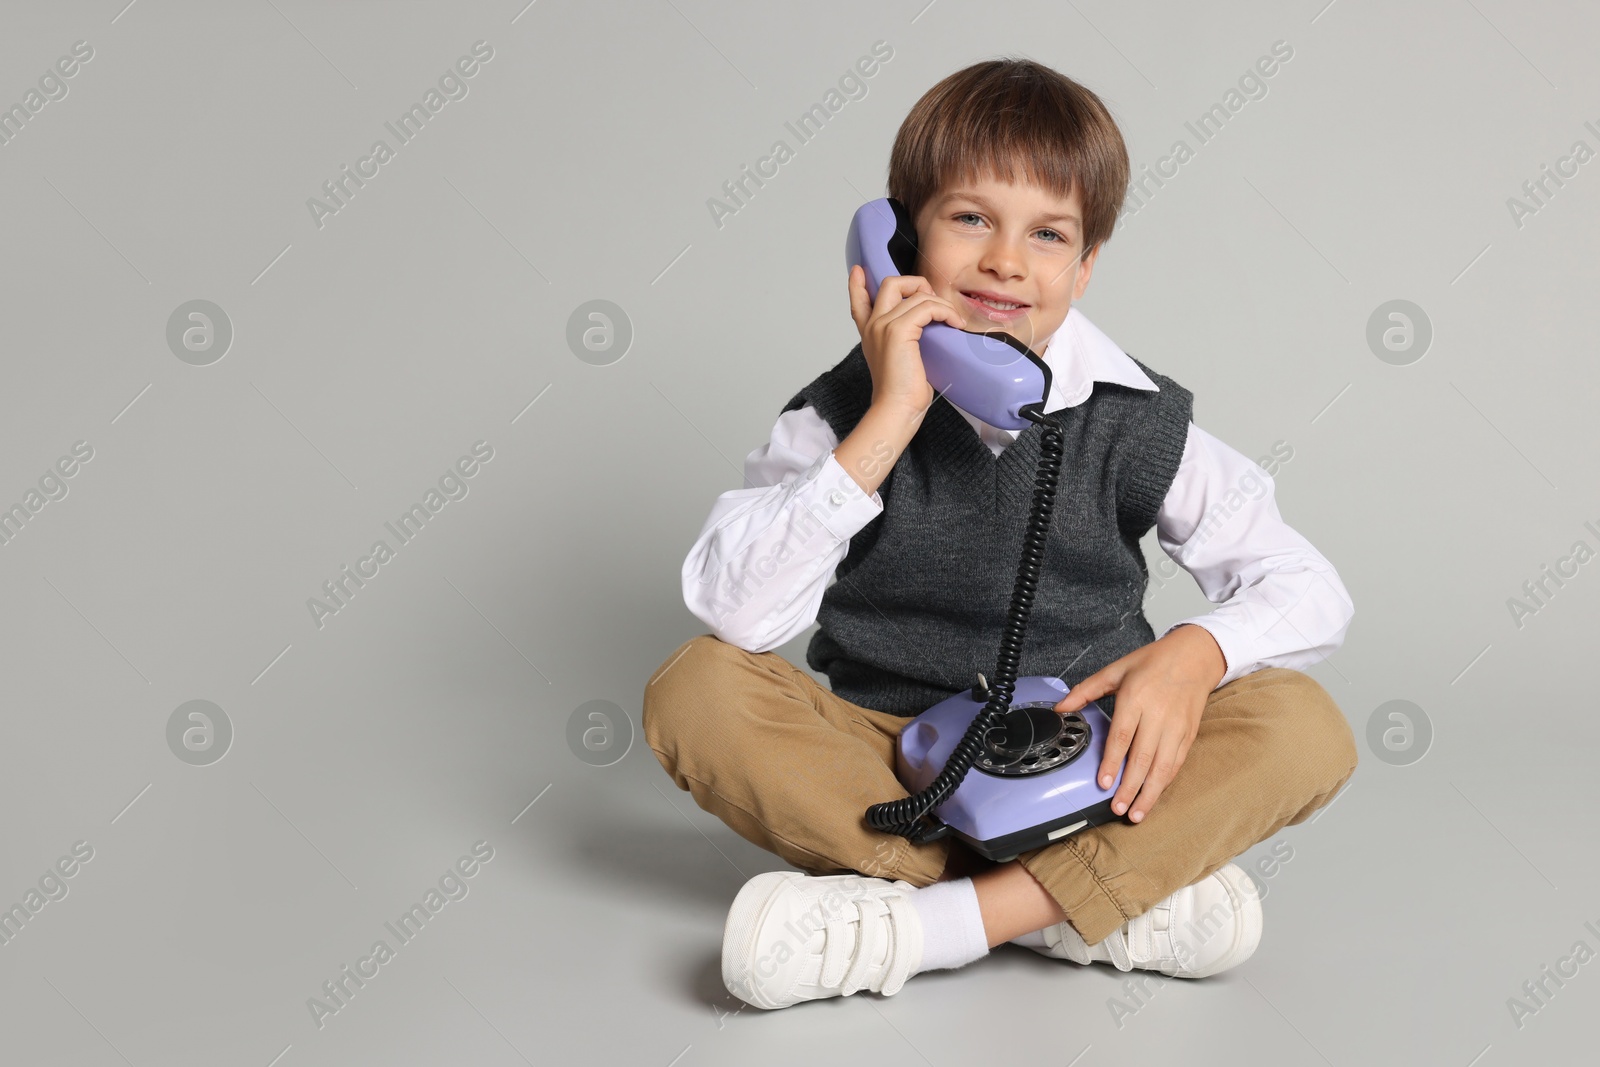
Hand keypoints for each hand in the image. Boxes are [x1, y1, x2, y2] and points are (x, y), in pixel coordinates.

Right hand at [847, 264, 967, 417]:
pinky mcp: (898, 331)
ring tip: (953, 320)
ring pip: (915, 293)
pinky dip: (945, 311)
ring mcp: (883, 325)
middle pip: (890, 283)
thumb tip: (928, 327)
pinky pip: (927, 306)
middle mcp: (873, 325)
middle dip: (917, 283)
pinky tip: (954, 324)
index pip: (859, 300)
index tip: (860, 270)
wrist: (896, 409)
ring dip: (941, 303)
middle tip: (935, 301)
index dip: (858, 283)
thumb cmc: (902, 392)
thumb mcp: (901, 361)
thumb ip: (905, 340)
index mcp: (870, 333)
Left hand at [1052, 625, 1226, 823]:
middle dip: (1130, 787)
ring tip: (1136, 812)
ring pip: (1162, 766)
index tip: (1103, 783)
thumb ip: (1085, 690)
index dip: (1111, 763)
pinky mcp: (1189, 734)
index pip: (1122, 737)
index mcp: (1136, 697)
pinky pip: (1176, 763)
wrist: (1195, 656)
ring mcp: (1176, 726)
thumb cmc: (1153, 662)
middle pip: (1142, 758)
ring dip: (1149, 793)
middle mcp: (1158, 714)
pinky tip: (1154, 795)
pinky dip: (1165, 782)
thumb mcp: (1116, 670)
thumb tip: (1060, 708)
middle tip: (1117, 808)